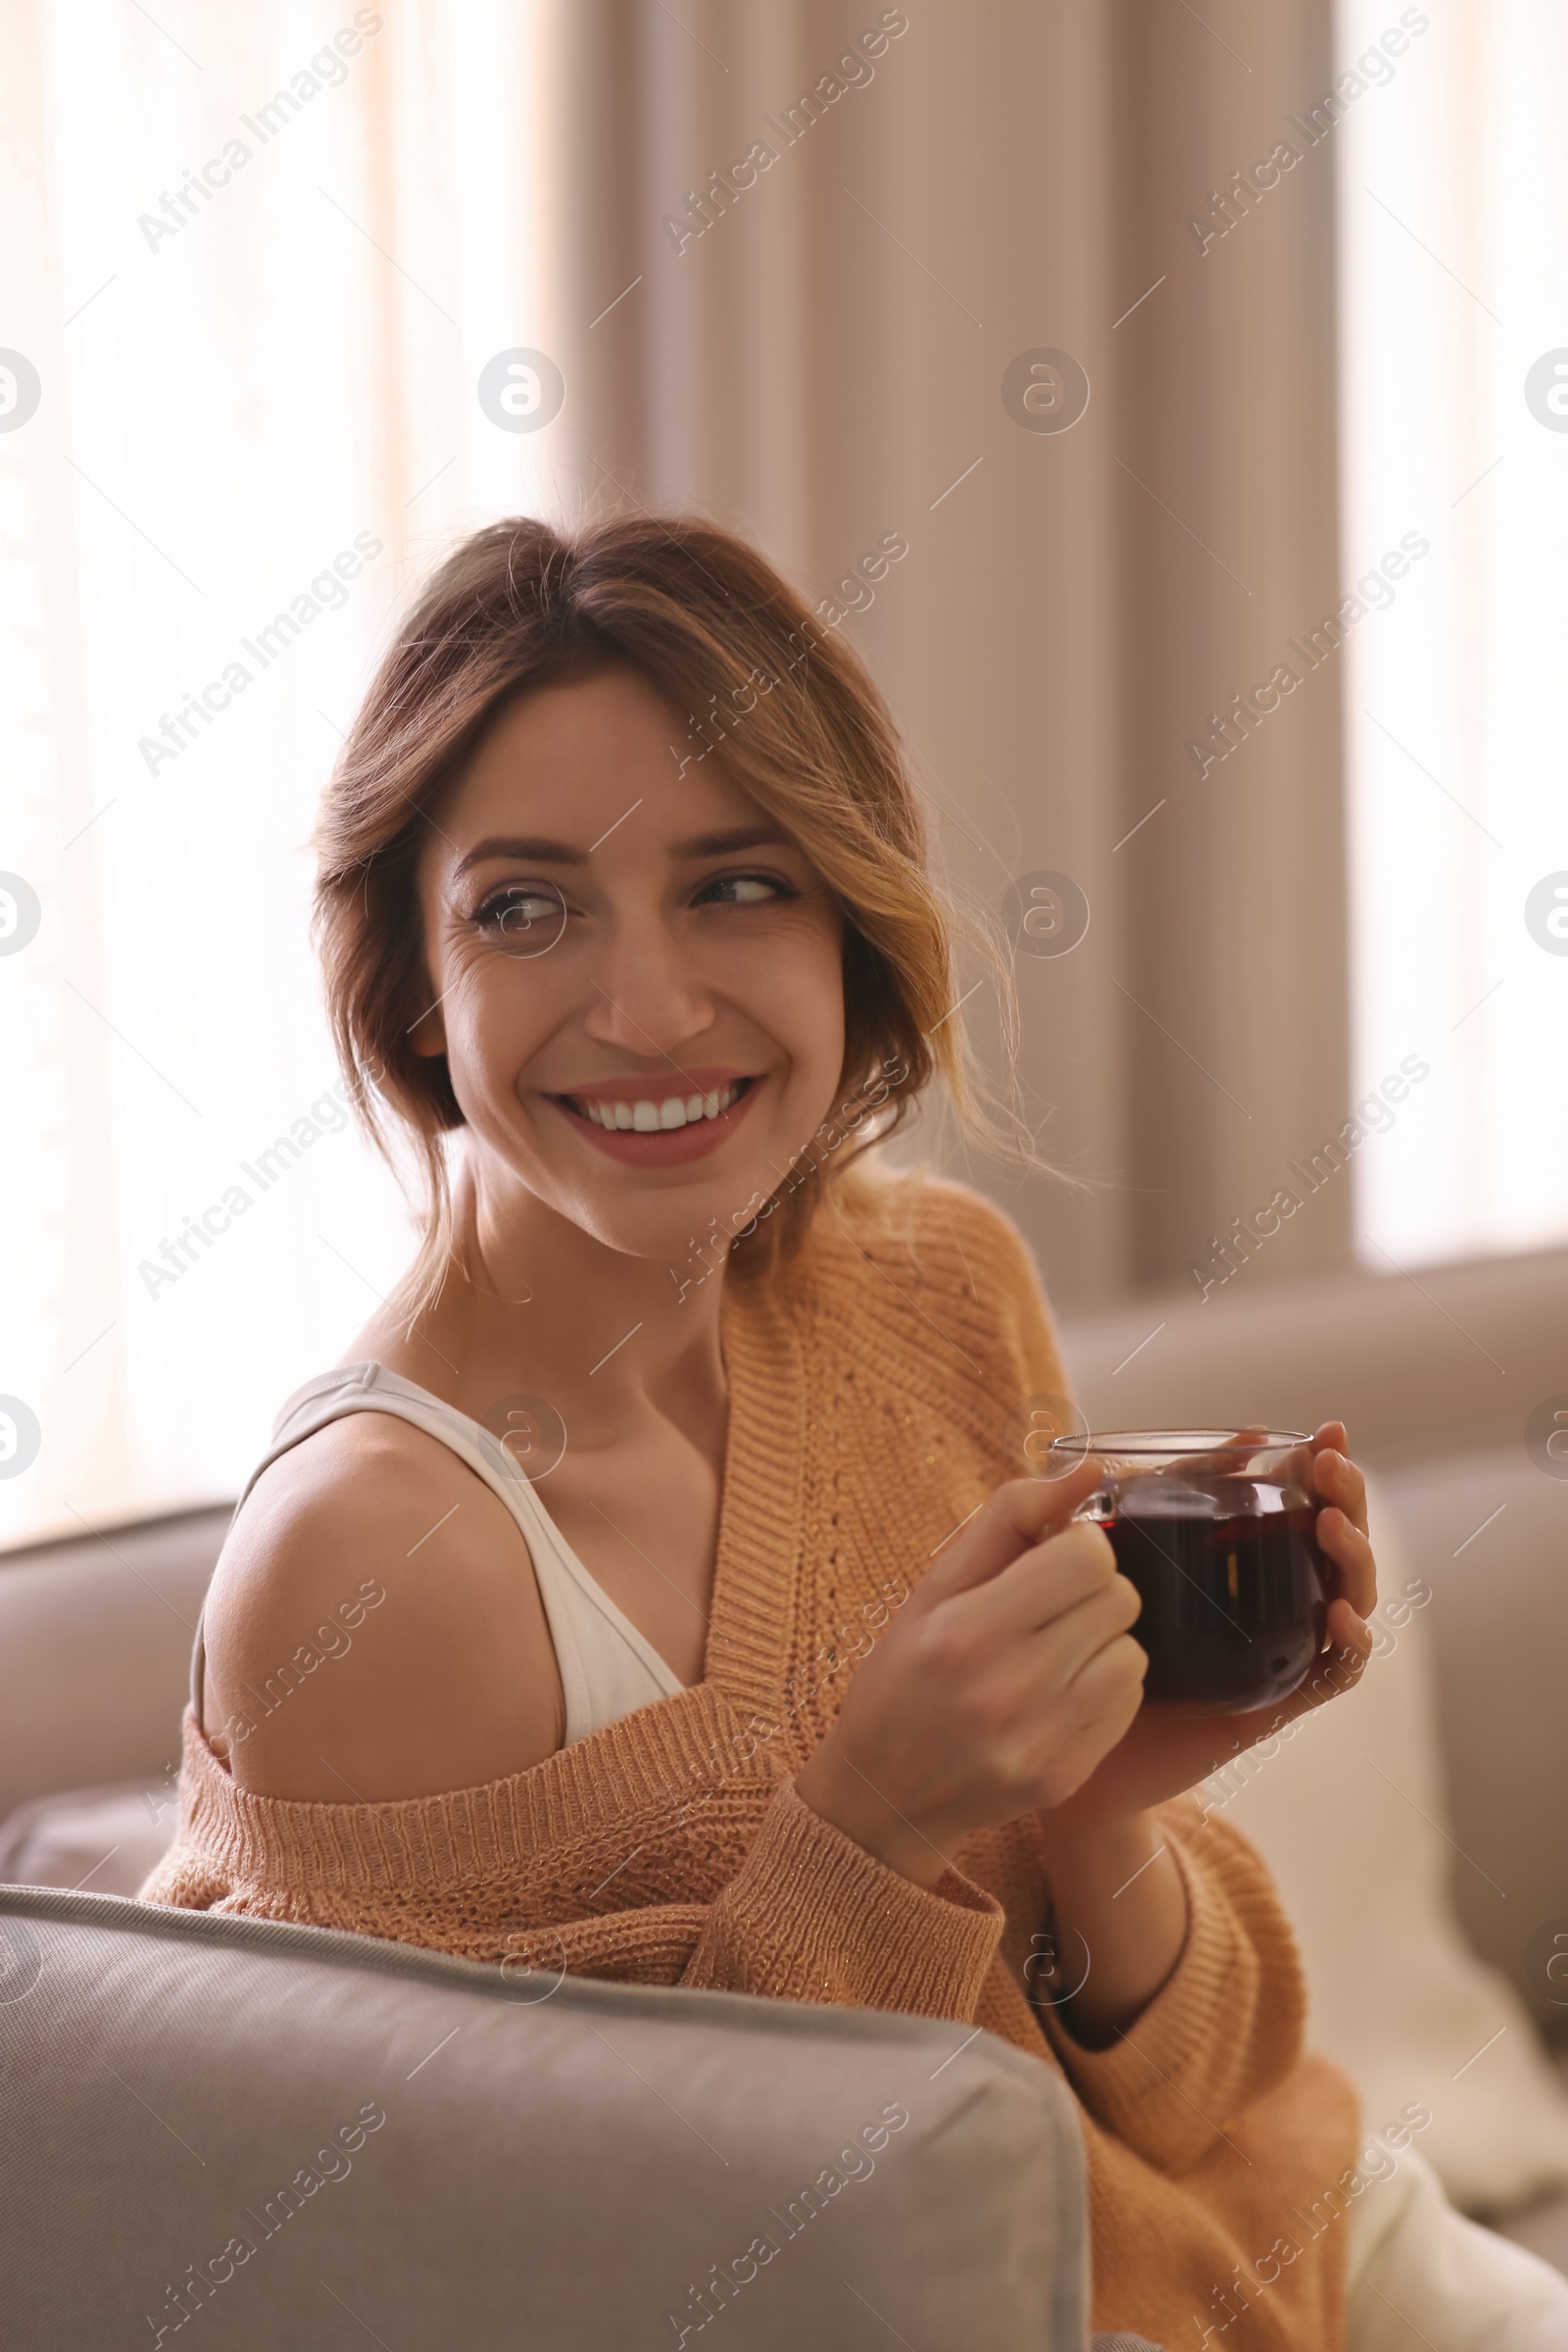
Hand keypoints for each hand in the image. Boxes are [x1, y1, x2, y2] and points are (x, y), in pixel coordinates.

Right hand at [793, 1456, 1147, 1886]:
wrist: (885, 1793)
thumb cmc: (904, 1675)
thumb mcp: (933, 1586)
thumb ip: (1009, 1517)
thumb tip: (1086, 1470)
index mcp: (968, 1631)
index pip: (1087, 1556)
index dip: (1077, 1547)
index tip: (1050, 1561)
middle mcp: (1008, 1690)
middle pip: (1119, 1600)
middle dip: (1092, 1591)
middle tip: (1050, 1608)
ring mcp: (1041, 1741)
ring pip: (1132, 1653)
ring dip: (1104, 1643)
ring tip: (1056, 1654)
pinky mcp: (1066, 1776)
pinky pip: (1126, 1704)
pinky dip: (1104, 1689)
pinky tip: (1060, 1693)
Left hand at [1034, 1420, 1376, 1834]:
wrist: (1053, 1729)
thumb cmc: (1073, 1633)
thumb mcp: (1097, 1555)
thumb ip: (1124, 1498)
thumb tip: (1131, 1448)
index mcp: (1230, 1558)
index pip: (1295, 1503)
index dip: (1319, 1467)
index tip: (1325, 1431)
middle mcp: (1262, 1600)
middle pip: (1332, 1544)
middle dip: (1346, 1497)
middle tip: (1332, 1466)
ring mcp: (1272, 1650)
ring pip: (1345, 1598)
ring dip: (1352, 1558)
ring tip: (1332, 1524)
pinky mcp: (1269, 1702)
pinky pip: (1329, 1673)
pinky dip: (1348, 1644)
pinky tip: (1338, 1615)